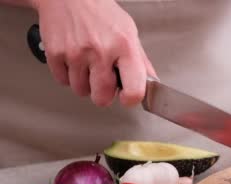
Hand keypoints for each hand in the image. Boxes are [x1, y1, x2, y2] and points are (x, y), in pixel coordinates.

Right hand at [35, 0, 155, 106]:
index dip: (130, 99)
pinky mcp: (55, 53)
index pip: (134, 90)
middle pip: (102, 97)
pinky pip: (63, 81)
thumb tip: (151, 82)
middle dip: (103, 94)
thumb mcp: (129, 32)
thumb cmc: (101, 13)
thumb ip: (140, 60)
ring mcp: (76, 53)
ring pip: (81, 91)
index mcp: (125, 46)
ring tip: (88, 66)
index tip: (126, 97)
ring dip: (85, 84)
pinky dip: (68, 75)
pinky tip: (75, 61)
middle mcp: (101, 51)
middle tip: (104, 81)